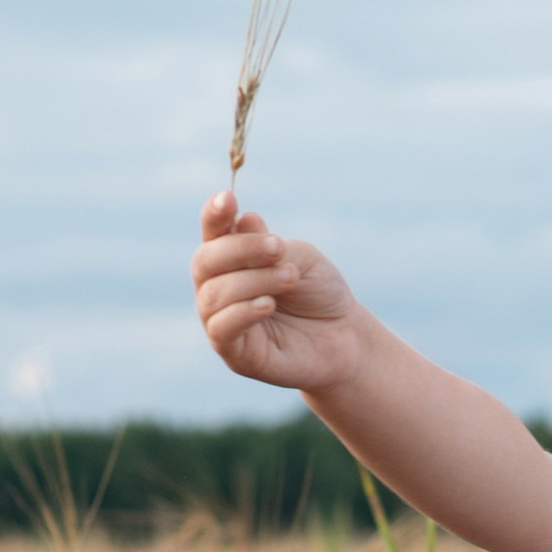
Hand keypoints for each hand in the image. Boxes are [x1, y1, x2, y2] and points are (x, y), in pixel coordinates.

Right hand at [193, 189, 364, 393]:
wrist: (346, 337)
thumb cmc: (319, 294)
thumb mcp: (300, 259)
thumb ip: (268, 245)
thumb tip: (241, 221)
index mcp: (232, 260)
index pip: (212, 233)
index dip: (214, 215)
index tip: (229, 199)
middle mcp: (219, 288)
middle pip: (205, 261)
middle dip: (241, 250)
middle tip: (279, 248)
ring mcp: (222, 321)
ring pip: (215, 294)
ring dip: (255, 280)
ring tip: (290, 278)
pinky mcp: (234, 353)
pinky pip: (221, 328)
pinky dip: (243, 312)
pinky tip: (268, 304)